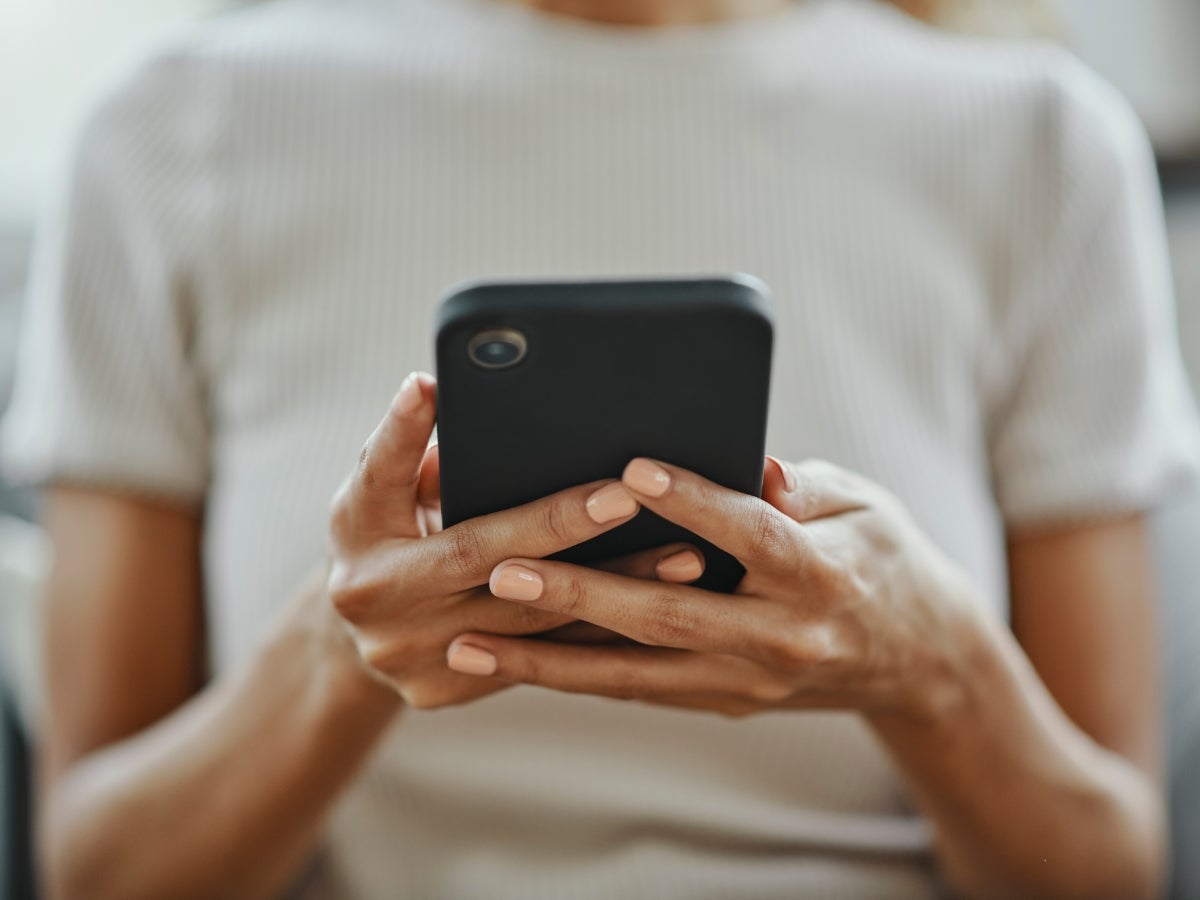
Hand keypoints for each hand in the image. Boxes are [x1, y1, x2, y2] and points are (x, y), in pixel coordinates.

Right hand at [326, 372, 708, 708]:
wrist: (360, 636)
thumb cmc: (382, 534)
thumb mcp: (374, 488)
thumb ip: (403, 447)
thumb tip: (438, 389)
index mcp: (358, 536)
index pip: (388, 477)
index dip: (415, 437)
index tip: (442, 387)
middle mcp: (379, 604)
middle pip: (483, 558)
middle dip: (561, 527)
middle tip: (629, 499)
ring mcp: (415, 657)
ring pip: (529, 620)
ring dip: (612, 589)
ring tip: (684, 558)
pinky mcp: (448, 691)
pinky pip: (542, 662)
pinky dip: (602, 632)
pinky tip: (663, 608)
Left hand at [446, 456, 982, 720]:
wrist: (918, 659)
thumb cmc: (886, 559)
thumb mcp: (862, 505)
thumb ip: (800, 488)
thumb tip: (753, 461)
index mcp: (822, 576)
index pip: (749, 535)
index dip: (692, 503)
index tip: (629, 471)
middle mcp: (782, 638)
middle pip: (670, 616)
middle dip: (581, 596)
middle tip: (503, 570)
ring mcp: (750, 680)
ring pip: (638, 673)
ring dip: (553, 661)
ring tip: (475, 644)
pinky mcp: (726, 700)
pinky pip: (643, 689)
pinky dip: (580, 677)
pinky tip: (520, 662)